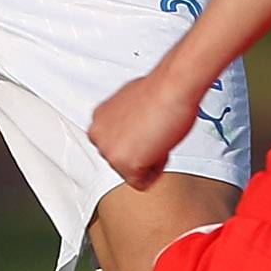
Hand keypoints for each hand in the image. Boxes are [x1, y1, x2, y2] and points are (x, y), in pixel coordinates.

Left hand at [89, 67, 206, 189]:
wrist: (172, 88)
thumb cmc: (161, 91)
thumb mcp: (133, 103)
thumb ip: (126, 122)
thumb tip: (133, 129)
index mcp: (98, 120)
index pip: (115, 146)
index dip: (136, 141)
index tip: (145, 133)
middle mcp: (98, 135)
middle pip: (121, 161)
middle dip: (140, 152)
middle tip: (155, 134)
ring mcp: (109, 151)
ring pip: (131, 173)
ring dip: (148, 160)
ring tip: (158, 136)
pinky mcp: (124, 164)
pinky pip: (141, 183)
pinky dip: (155, 170)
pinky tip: (160, 146)